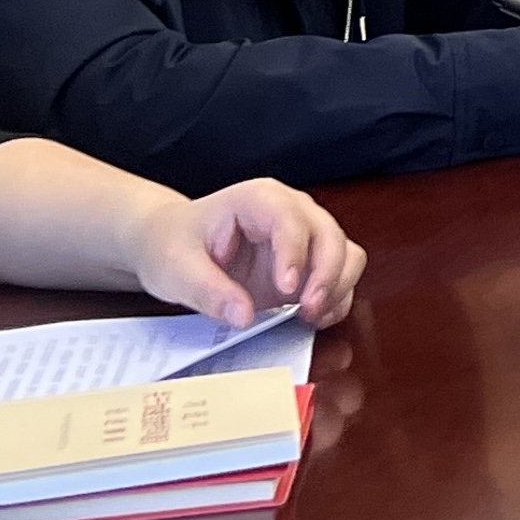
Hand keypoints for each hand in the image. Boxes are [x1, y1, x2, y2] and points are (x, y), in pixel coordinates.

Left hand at [137, 180, 364, 327]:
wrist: (173, 244)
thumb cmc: (174, 244)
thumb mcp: (175, 268)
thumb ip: (208, 291)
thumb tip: (244, 316)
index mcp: (260, 200)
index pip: (291, 220)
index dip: (295, 254)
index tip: (287, 289)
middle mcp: (294, 212)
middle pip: (330, 235)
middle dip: (327, 274)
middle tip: (306, 310)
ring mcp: (306, 238)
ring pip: (346, 254)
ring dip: (337, 287)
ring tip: (311, 316)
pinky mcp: (310, 264)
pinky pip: (341, 277)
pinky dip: (336, 298)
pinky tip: (315, 319)